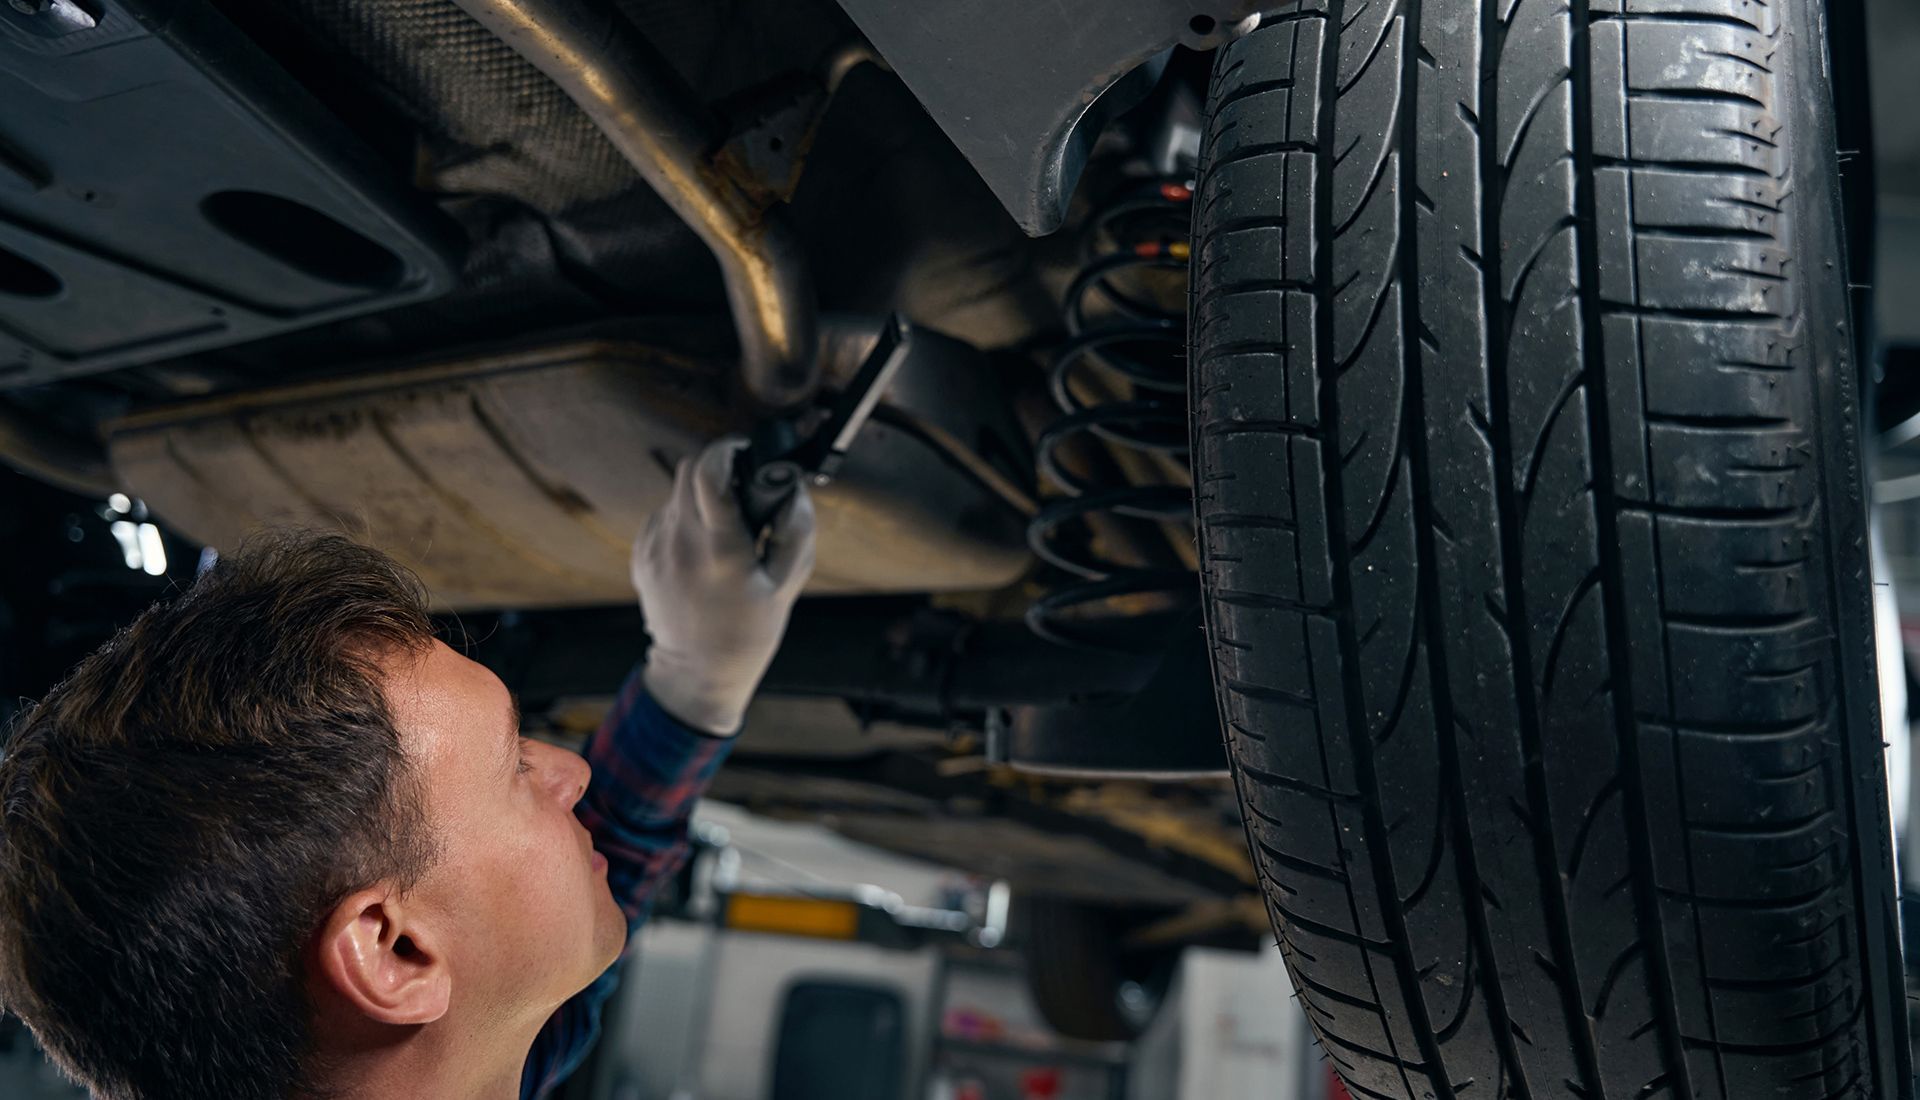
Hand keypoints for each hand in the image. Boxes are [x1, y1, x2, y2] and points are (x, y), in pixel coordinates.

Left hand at [632, 437, 815, 734]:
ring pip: (676, 491)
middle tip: (743, 491)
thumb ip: (795, 530)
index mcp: (719, 550)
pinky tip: (703, 551)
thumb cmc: (750, 629)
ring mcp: (655, 548)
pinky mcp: (641, 553)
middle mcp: (680, 543)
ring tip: (725, 530)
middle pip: (689, 469)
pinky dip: (686, 520)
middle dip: (719, 469)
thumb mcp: (787, 584)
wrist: (697, 671)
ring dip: (703, 497)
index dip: (729, 450)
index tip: (747, 452)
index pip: (709, 473)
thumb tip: (791, 488)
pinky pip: (666, 515)